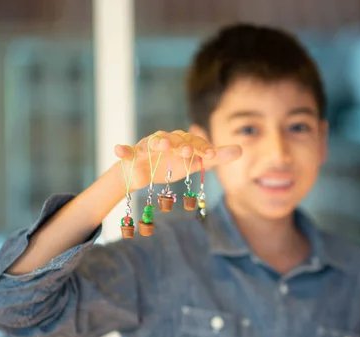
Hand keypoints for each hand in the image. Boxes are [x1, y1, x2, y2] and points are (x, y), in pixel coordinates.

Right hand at [113, 130, 240, 191]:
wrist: (141, 174)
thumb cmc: (171, 166)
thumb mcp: (194, 164)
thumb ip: (215, 157)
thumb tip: (241, 149)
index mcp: (181, 141)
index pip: (194, 142)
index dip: (202, 148)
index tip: (211, 155)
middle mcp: (165, 140)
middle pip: (174, 139)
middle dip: (181, 144)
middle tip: (188, 152)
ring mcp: (147, 146)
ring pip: (151, 142)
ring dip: (156, 142)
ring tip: (161, 145)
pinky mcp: (131, 155)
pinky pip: (126, 151)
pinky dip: (122, 150)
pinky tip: (119, 150)